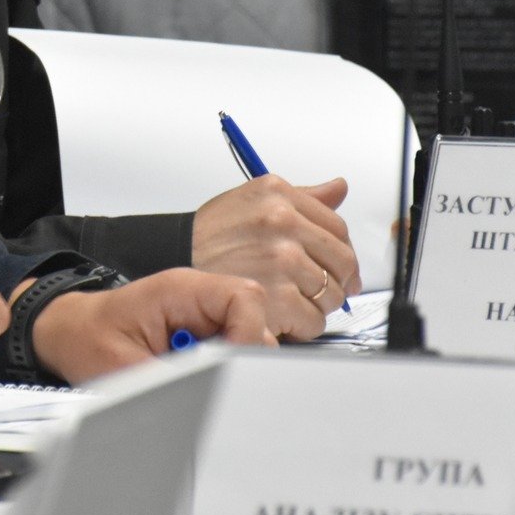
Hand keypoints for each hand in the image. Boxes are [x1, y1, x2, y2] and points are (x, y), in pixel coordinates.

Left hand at [28, 268, 273, 383]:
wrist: (67, 334)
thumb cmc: (87, 339)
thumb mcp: (125, 368)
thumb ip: (174, 380)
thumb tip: (211, 395)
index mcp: (182, 290)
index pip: (245, 300)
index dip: (248, 337)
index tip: (231, 370)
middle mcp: (198, 297)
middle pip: (253, 321)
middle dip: (238, 359)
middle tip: (208, 382)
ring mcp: (202, 314)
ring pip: (245, 340)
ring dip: (225, 367)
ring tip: (188, 377)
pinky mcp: (200, 332)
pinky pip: (228, 350)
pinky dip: (216, 370)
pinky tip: (191, 379)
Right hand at [192, 175, 360, 339]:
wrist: (172, 259)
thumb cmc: (209, 235)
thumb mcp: (252, 199)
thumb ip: (302, 196)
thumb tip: (338, 188)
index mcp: (278, 195)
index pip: (337, 227)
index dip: (340, 251)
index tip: (336, 266)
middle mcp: (282, 222)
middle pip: (342, 262)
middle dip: (337, 281)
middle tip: (320, 290)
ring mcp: (281, 259)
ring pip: (331, 294)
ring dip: (318, 305)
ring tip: (293, 302)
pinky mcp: (276, 296)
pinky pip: (312, 320)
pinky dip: (302, 326)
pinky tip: (283, 317)